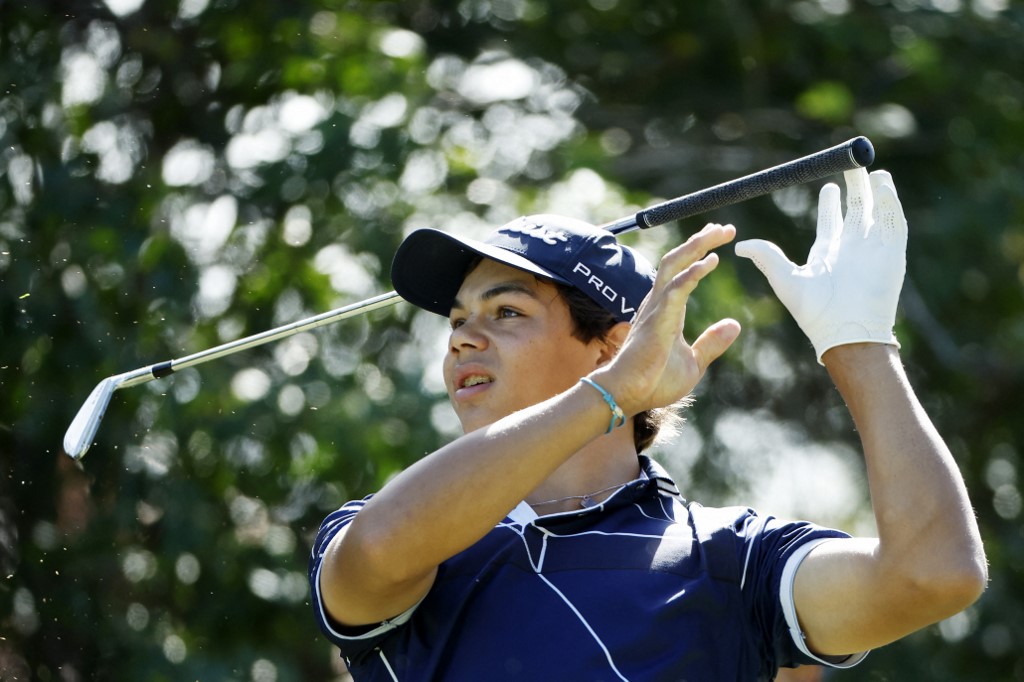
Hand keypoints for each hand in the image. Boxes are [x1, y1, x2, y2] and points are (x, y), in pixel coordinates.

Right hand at [595, 223, 740, 414]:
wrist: (629, 395)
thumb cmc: (655, 381)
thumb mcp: (694, 362)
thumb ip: (711, 343)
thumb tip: (734, 325)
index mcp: (667, 310)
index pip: (682, 271)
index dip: (700, 252)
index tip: (720, 239)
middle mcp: (659, 303)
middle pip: (677, 260)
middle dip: (700, 240)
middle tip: (725, 228)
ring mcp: (657, 308)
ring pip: (674, 265)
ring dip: (697, 246)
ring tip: (719, 233)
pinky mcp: (658, 319)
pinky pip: (676, 288)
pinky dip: (693, 273)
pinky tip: (711, 261)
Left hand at [734, 168, 907, 363]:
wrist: (845, 330)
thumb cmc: (813, 311)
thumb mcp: (785, 278)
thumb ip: (766, 257)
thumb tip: (739, 245)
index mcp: (828, 255)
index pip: (831, 222)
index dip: (830, 203)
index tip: (828, 185)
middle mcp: (851, 250)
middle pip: (856, 211)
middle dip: (855, 188)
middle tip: (852, 165)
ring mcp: (873, 251)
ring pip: (877, 213)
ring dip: (876, 192)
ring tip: (873, 172)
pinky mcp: (892, 253)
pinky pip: (893, 222)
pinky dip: (889, 202)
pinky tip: (882, 185)